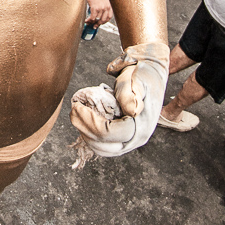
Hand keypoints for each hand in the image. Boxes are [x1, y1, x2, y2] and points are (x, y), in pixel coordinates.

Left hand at [70, 42, 168, 156]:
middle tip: (74, 109)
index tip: (77, 107)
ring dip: (85, 133)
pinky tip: (85, 120)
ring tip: (78, 114)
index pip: (108, 133)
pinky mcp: (122, 140)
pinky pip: (103, 145)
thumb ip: (131, 93)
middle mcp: (136, 139)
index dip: (89, 122)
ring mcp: (129, 142)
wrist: (150, 76)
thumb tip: (131, 110)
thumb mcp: (136, 79)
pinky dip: (90, 135)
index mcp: (141, 127)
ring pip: (101, 148)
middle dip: (83, 128)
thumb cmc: (142, 76)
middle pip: (103, 145)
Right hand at [86, 0, 112, 26]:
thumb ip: (104, 5)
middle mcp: (107, 8)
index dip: (104, 21)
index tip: (100, 23)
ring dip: (92, 22)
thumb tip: (99, 10)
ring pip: (97, 19)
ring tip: (88, 22)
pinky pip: (92, 17)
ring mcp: (101, 8)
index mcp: (110, 6)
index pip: (109, 17)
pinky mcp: (95, 7)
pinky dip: (89, 20)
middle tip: (94, 26)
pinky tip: (86, 20)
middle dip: (98, 24)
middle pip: (103, 20)